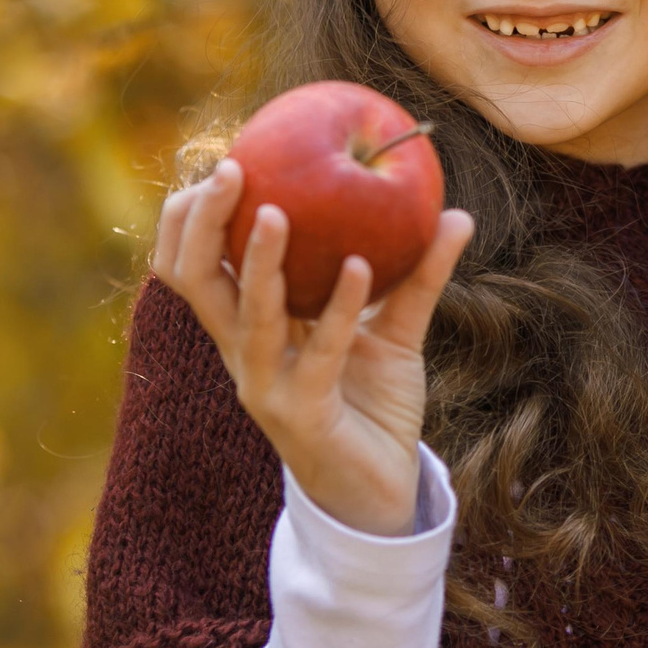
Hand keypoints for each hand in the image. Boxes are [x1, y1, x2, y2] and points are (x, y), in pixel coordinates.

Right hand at [151, 158, 473, 536]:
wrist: (382, 489)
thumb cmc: (374, 403)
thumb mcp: (395, 328)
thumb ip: (418, 273)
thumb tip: (457, 211)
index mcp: (249, 325)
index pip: (194, 262)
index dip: (191, 214)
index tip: (223, 158)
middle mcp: (243, 351)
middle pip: (194, 279)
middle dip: (203, 222)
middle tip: (233, 170)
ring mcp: (265, 385)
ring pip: (247, 315)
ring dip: (262, 260)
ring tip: (281, 210)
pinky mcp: (301, 413)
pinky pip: (316, 353)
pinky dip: (336, 307)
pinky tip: (356, 267)